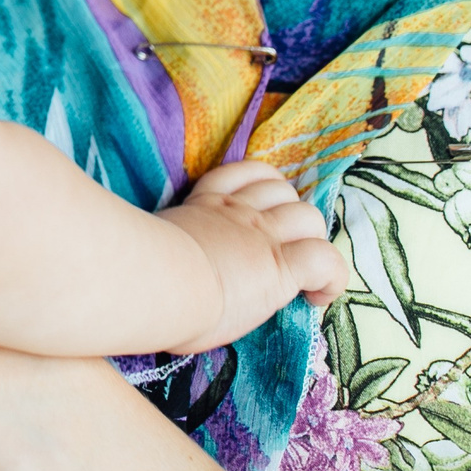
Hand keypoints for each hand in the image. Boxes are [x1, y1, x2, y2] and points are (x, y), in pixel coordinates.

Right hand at [162, 160, 346, 352]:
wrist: (150, 281)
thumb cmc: (139, 271)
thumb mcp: (152, 243)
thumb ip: (169, 242)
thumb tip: (162, 263)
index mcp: (206, 205)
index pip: (246, 173)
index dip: (263, 188)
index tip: (259, 216)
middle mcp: (239, 213)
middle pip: (285, 191)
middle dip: (290, 217)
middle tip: (280, 250)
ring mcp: (262, 236)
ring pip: (310, 217)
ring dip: (311, 242)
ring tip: (299, 273)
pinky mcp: (280, 266)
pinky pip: (327, 260)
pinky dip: (332, 278)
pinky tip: (318, 297)